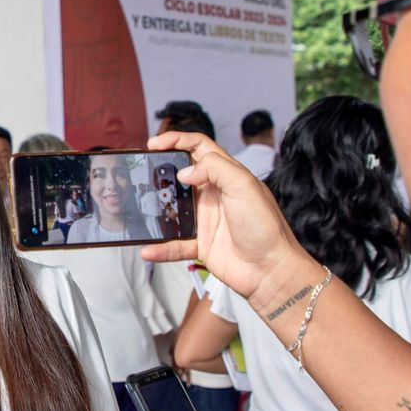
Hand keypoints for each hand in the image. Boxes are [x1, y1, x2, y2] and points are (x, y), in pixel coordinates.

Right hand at [142, 130, 314, 302]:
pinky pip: (174, 244)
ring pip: (172, 209)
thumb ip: (215, 168)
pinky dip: (161, 247)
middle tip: (143, 171)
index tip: (156, 143)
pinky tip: (149, 249)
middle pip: (181, 176)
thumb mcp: (244, 186)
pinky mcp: (201, 244)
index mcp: (227, 176)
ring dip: (156, 210)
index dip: (177, 140)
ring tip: (140, 208)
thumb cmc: (266, 228)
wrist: (271, 270)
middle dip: (161, 172)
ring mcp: (206, 220)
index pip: (199, 148)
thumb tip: (185, 171)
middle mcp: (214, 195)